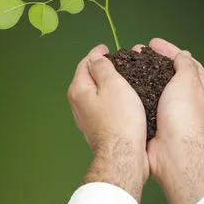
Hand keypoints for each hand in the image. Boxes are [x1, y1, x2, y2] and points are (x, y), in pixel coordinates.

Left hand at [67, 44, 148, 201]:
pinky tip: (125, 99)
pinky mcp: (98, 128)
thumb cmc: (120, 117)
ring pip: (97, 93)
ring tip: (125, 78)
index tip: (108, 48)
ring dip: (108, 84)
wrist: (123, 154)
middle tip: (121, 62)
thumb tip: (95, 57)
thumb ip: (102, 67)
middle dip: (102, 68)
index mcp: (79, 89)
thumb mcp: (113, 84)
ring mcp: (87, 118)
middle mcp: (78, 104)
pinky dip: (112, 97)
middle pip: (89, 78)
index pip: (85, 63)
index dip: (97, 53)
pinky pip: (103, 105)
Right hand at [137, 38, 203, 203]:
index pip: (186, 62)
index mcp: (203, 88)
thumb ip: (185, 65)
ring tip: (127, 66)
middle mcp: (189, 100)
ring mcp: (172, 112)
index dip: (170, 50)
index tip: (152, 43)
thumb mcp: (188, 81)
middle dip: (153, 62)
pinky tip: (125, 86)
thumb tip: (183, 55)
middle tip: (136, 53)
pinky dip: (137, 92)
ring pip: (156, 88)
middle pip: (170, 74)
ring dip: (142, 76)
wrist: (173, 151)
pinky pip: (146, 102)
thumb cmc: (184, 114)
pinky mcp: (157, 122)